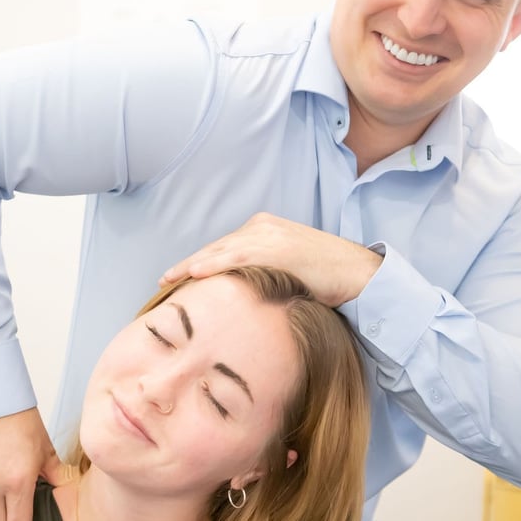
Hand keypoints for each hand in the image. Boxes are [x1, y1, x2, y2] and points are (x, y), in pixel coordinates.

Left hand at [160, 212, 381, 306]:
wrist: (357, 272)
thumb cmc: (327, 276)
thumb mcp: (290, 269)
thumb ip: (266, 272)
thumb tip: (247, 294)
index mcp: (264, 229)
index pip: (224, 247)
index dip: (200, 262)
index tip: (180, 276)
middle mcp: (262, 227)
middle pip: (216, 248)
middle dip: (188, 265)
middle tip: (164, 280)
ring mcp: (268, 235)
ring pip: (220, 251)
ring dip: (191, 266)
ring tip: (167, 280)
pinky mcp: (275, 248)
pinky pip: (236, 257)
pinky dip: (212, 265)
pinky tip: (193, 274)